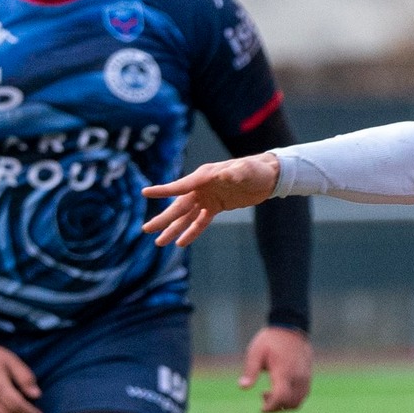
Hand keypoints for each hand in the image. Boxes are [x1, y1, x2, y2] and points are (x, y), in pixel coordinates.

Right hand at [141, 153, 280, 246]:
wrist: (267, 177)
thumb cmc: (256, 170)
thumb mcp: (246, 170)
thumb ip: (236, 173)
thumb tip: (226, 175)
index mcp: (204, 177)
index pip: (181, 185)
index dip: (164, 190)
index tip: (146, 193)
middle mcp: (202, 187)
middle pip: (179, 206)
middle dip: (164, 219)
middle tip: (146, 230)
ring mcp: (208, 198)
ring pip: (187, 216)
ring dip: (173, 229)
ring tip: (159, 242)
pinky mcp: (216, 206)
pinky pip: (200, 221)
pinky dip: (192, 232)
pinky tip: (181, 243)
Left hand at [241, 326, 312, 412]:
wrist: (291, 328)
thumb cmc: (270, 340)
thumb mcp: (256, 352)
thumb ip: (250, 371)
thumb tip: (243, 387)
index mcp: (284, 371)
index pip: (281, 396)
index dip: (271, 407)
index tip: (261, 409)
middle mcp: (297, 376)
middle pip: (290, 403)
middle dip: (276, 407)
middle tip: (263, 396)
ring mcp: (305, 377)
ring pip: (298, 402)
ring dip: (284, 404)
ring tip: (271, 393)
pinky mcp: (308, 377)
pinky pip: (303, 396)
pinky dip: (292, 399)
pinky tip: (281, 389)